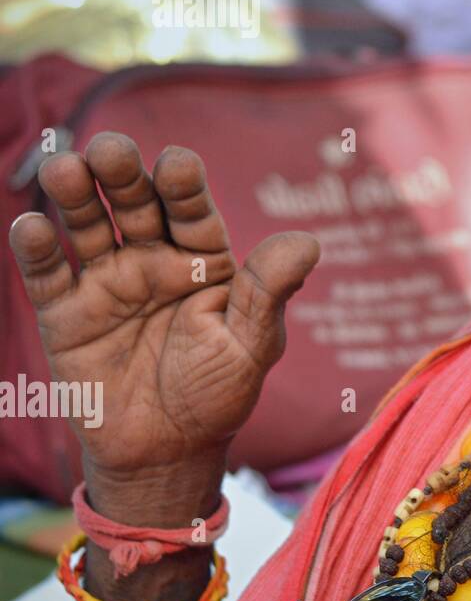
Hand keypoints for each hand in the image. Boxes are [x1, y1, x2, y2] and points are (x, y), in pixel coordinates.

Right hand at [8, 132, 318, 516]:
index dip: (184, 187)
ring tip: (65, 167)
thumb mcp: (252, 343)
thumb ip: (269, 292)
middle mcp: (153, 260)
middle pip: (135, 206)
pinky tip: (31, 225)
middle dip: (123, 175)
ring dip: (75, 196)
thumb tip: (309, 242)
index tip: (177, 163)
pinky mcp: (66, 314)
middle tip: (110, 147)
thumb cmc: (219, 392)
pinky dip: (37, 250)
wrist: (168, 452)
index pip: (192, 212)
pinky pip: (49, 275)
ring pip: (87, 228)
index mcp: (203, 259)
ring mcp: (107, 283)